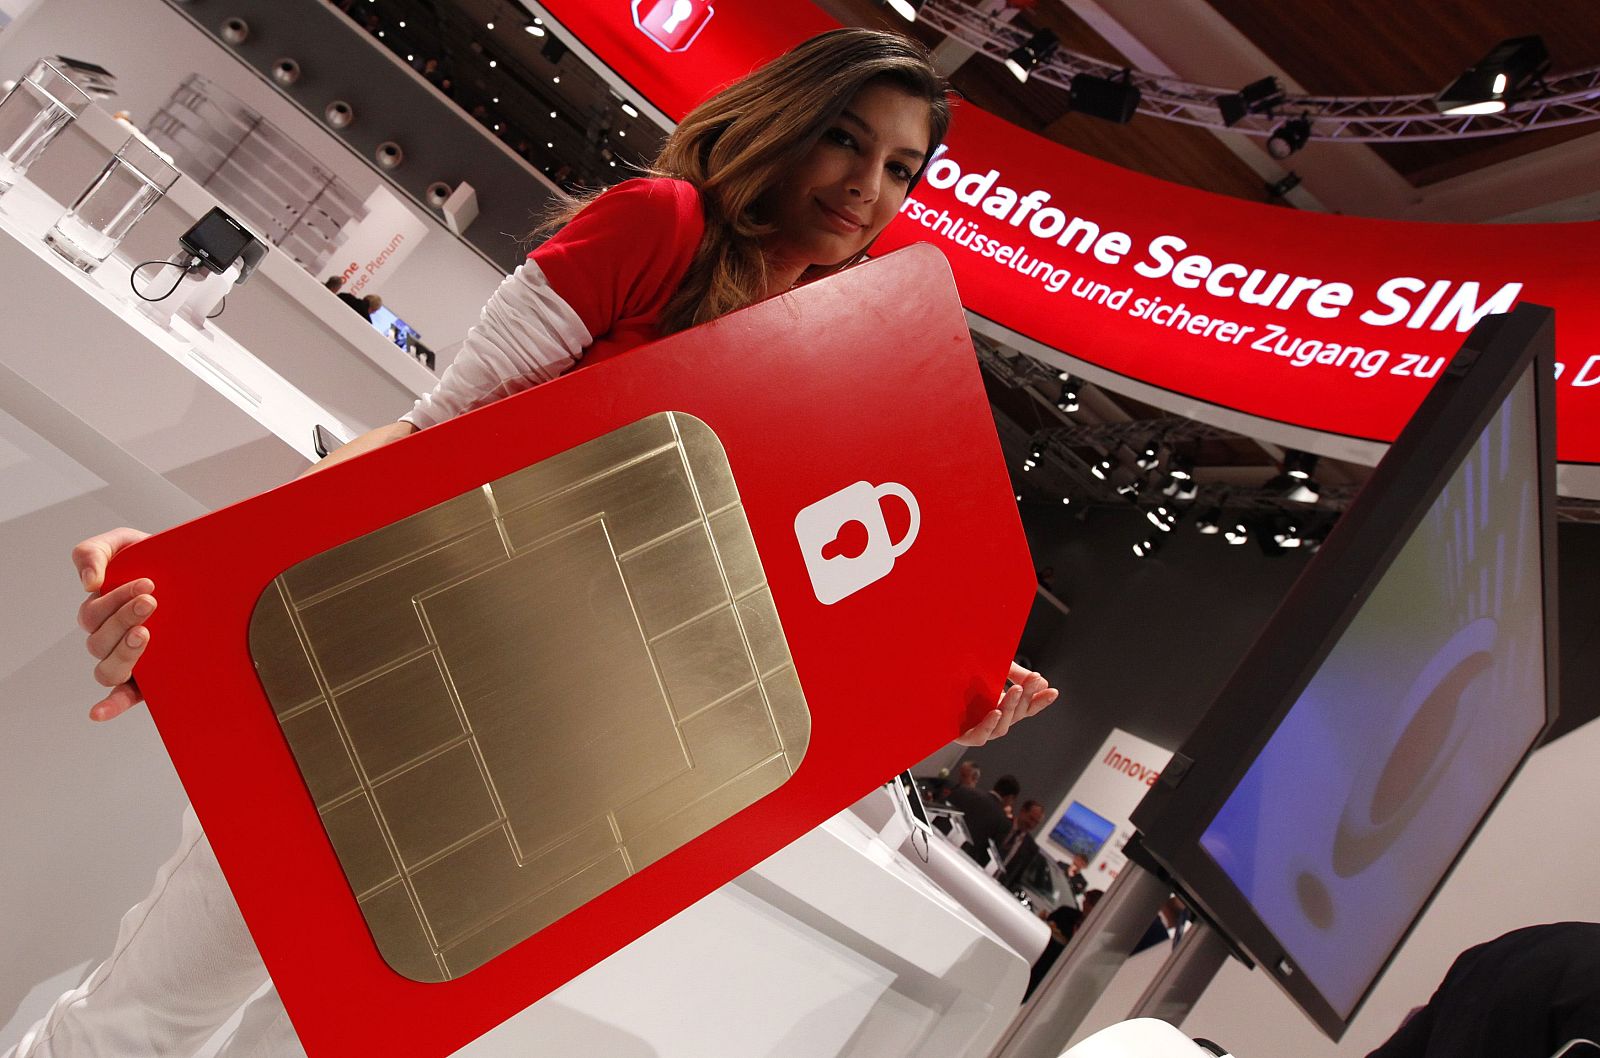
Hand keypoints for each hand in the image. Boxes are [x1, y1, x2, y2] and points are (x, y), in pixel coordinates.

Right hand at [70, 527, 152, 721]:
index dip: (115, 599)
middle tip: (152, 601)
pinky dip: (108, 706)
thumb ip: (95, 552)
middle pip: (99, 639)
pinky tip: (100, 712)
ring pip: (107, 668)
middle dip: (124, 618)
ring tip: (146, 635)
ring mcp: (128, 659)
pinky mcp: (145, 681)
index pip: (94, 611)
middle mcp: (111, 637)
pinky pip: (120, 698)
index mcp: (103, 609)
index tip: (149, 583)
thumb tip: (87, 583)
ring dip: (122, 653)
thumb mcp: (128, 545)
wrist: (202, 577)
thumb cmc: (161, 562)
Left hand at [956, 661, 1058, 746]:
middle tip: (1033, 682)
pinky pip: (977, 736)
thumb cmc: (955, 670)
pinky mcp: (959, 734)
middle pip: (1015, 716)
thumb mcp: (992, 665)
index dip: (1039, 701)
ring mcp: (974, 726)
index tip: (1052, 691)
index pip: (1025, 708)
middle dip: (1027, 698)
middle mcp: (988, 718)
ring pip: (1001, 728)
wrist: (924, 674)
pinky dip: (988, 726)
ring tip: (1016, 691)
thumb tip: (1038, 680)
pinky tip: (995, 712)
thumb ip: (1014, 671)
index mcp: (998, 704)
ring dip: (1011, 709)